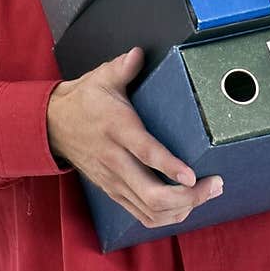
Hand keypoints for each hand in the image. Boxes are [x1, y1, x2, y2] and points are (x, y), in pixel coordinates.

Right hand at [47, 46, 223, 228]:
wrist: (55, 125)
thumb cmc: (85, 100)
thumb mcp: (101, 77)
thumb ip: (123, 67)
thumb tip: (139, 53)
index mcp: (116, 129)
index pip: (144, 152)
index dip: (168, 166)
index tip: (191, 175)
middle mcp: (115, 160)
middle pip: (152, 193)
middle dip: (188, 196)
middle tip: (214, 184)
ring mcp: (114, 181)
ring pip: (150, 210)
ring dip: (183, 209)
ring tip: (207, 194)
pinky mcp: (114, 192)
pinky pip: (143, 216)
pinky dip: (168, 217)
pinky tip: (186, 206)